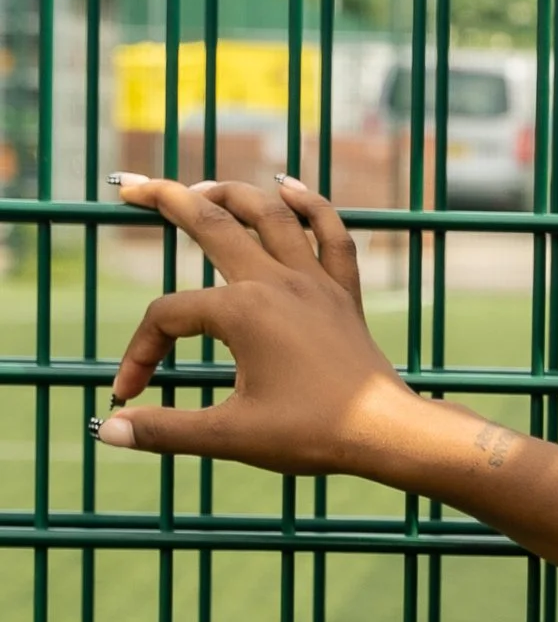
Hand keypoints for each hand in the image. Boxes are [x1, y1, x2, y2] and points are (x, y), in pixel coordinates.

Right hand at [96, 174, 434, 477]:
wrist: (386, 434)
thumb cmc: (313, 434)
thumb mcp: (230, 436)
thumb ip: (165, 430)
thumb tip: (107, 429)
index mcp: (242, 312)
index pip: (168, 316)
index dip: (140, 352)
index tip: (129, 393)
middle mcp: (277, 282)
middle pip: (212, 224)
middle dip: (166, 200)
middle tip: (131, 184)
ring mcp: (315, 282)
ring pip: (271, 216)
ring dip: (232, 193)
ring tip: (200, 187)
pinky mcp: (343, 292)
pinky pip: (332, 235)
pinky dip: (312, 205)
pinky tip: (289, 185)